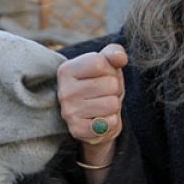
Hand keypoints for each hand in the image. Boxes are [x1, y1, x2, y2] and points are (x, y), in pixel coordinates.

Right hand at [57, 43, 127, 166]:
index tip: (102, 75)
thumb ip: (114, 53)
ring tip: (103, 105)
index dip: (110, 69)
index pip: (100, 62)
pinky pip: (109, 122)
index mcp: (66, 70)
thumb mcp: (107, 63)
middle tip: (104, 93)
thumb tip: (120, 57)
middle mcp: (63, 91)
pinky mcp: (77, 130)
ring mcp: (68, 112)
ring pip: (112, 104)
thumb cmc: (100, 83)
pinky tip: (100, 119)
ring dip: (114, 105)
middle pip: (110, 84)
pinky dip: (111, 121)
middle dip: (115, 89)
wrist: (94, 115)